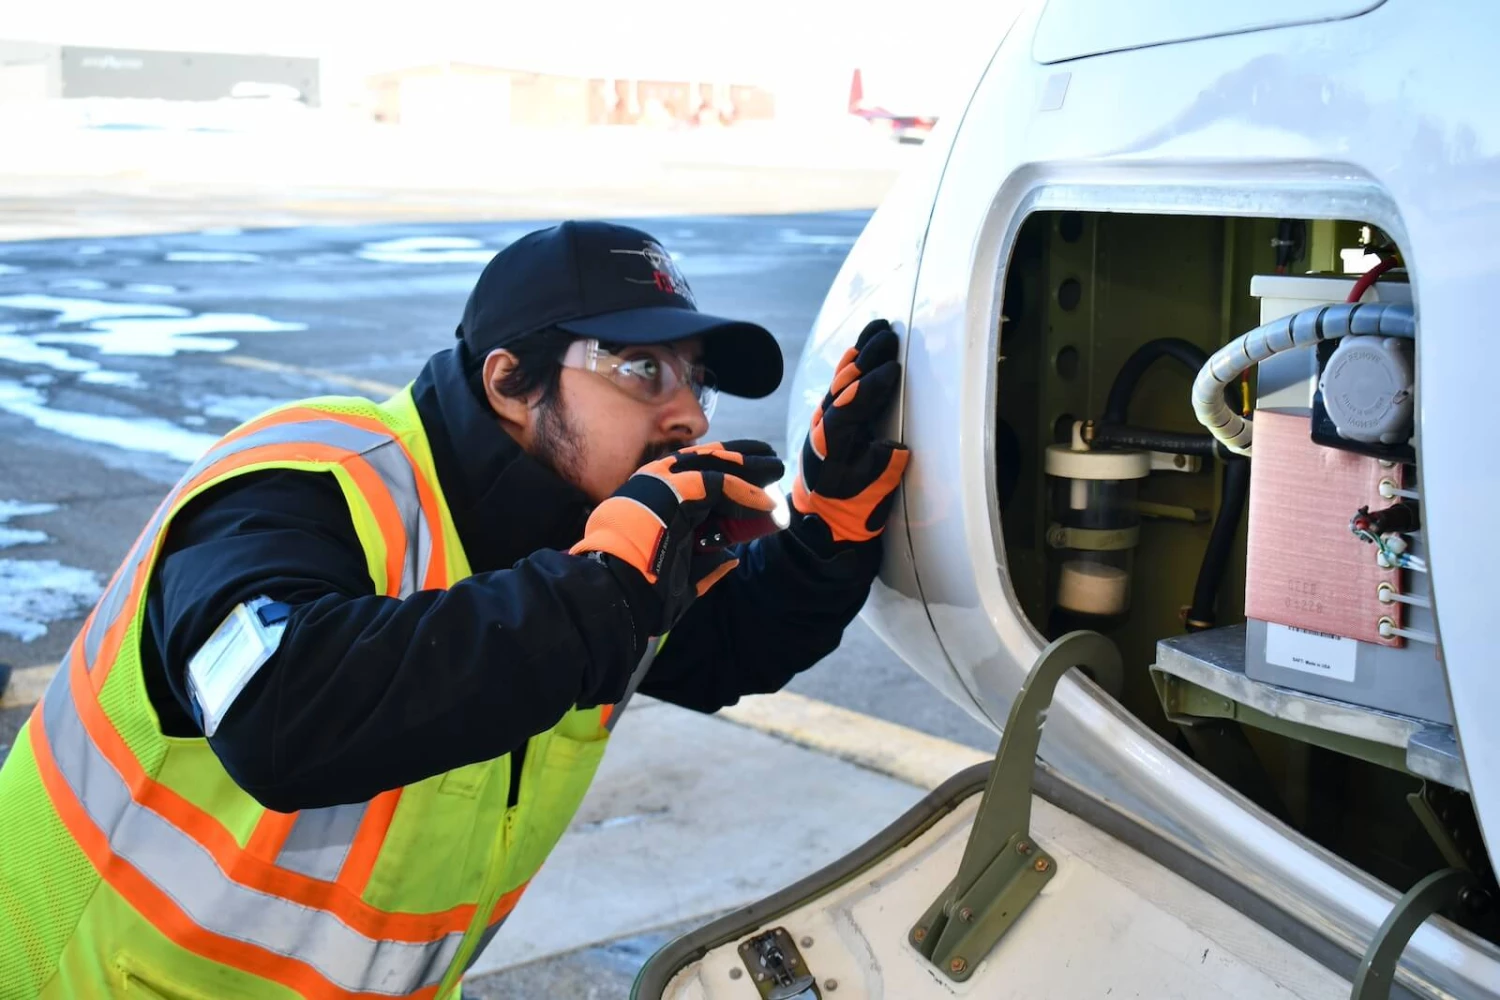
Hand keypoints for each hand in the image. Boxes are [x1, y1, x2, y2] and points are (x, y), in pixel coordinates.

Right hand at [571, 440, 784, 635]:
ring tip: (775, 468)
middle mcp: (655, 485)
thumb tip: (731, 559)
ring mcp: (660, 483)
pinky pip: (718, 484)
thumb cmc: (640, 590)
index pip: (696, 478)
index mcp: (653, 501)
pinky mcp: (672, 490)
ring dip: (750, 468)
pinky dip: (745, 492)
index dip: (728, 477)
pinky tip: (766, 501)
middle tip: (770, 463)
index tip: (755, 484)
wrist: (614, 592)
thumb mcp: (680, 577)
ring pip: (714, 465)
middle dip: (741, 461)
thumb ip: (705, 567)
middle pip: (706, 462)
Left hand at [792, 319, 911, 544]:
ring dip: (859, 355)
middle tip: (888, 334)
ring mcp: (824, 426)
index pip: (851, 407)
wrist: (822, 529)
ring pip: (841, 382)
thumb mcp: (869, 497)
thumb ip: (882, 470)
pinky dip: (850, 368)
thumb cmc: (849, 514)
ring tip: (877, 330)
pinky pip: (840, 389)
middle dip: (866, 358)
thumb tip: (896, 445)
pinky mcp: (830, 426)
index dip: (871, 387)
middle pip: (844, 386)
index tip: (893, 369)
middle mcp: (824, 430)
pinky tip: (858, 352)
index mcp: (832, 446)